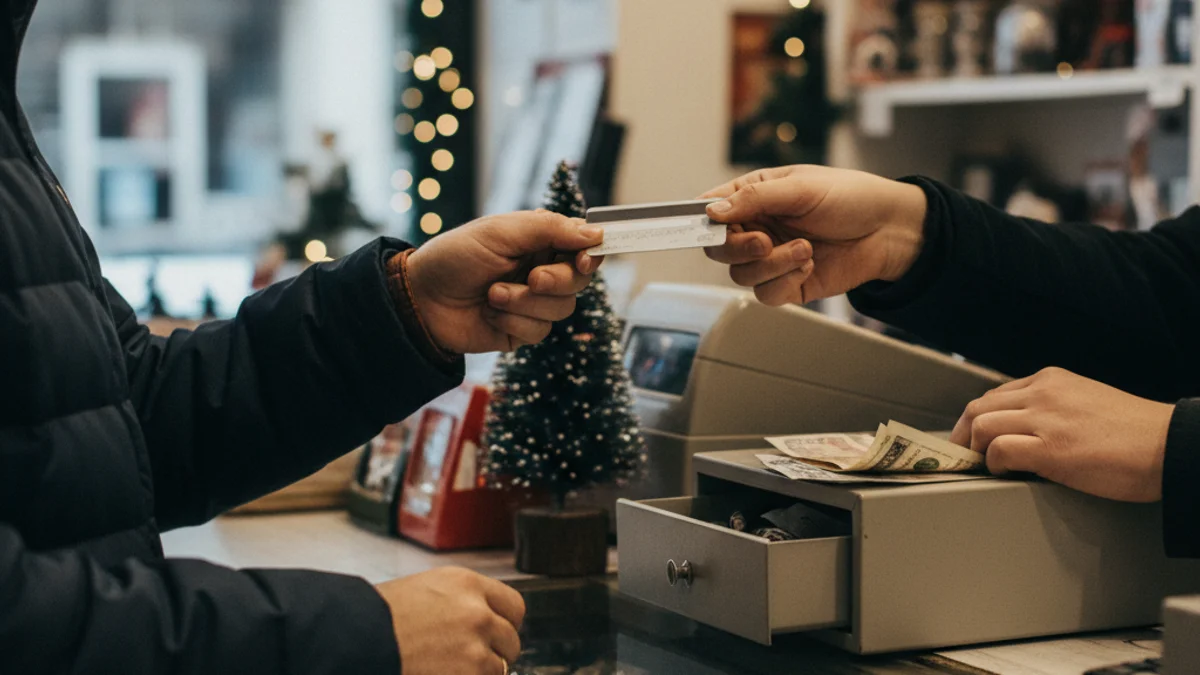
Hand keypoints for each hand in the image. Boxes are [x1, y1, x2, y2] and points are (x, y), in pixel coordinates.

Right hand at [376, 567, 524, 674]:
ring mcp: (474, 647)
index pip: (514, 606)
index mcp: (467, 584)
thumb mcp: (427, 589)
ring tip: (451, 666)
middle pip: (511, 639)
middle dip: (495, 651)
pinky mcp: (469, 673)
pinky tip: (446, 673)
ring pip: (499, 667)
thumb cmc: (379, 616)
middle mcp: (477, 612)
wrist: (355, 639)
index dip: (505, 623)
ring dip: (481, 671)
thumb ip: (462, 600)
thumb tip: (485, 617)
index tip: (497, 632)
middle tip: (469, 656)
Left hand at [406, 211, 602, 352]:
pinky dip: (514, 321)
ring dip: (526, 302)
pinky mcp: (522, 330)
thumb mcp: (501, 232)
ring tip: (493, 295)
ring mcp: (533, 303)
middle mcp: (542, 270)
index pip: (583, 245)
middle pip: (580, 280)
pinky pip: (540, 330)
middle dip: (558, 280)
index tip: (586, 258)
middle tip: (533, 278)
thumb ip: (549, 229)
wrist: (421, 299)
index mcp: (540, 241)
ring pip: (562, 308)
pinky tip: (489, 313)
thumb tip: (595, 234)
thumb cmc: (456, 257)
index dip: (592, 252)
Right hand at [701, 165, 927, 305]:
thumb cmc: (851, 197)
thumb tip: (712, 212)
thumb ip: (754, 198)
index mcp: (754, 197)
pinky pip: (765, 294)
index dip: (702, 221)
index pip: (711, 210)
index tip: (707, 227)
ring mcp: (770, 258)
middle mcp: (757, 228)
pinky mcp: (787, 284)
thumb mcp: (801, 188)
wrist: (890, 231)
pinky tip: (809, 264)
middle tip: (764, 242)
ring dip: (772, 265)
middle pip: (718, 248)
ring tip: (805, 250)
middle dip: (738, 248)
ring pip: (740, 274)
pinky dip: (785, 281)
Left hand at [950, 367, 1174, 501]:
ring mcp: (1045, 419)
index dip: (976, 419)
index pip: (994, 395)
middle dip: (963, 435)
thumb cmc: (1133, 433)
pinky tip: (1003, 473)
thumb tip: (1020, 428)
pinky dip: (993, 464)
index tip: (970, 438)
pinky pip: (999, 451)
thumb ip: (1051, 407)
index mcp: (1050, 380)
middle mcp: (1043, 393)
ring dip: (974, 450)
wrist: (1170, 446)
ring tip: (982, 467)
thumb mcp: (1084, 402)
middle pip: (978, 408)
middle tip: (963, 457)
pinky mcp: (1051, 448)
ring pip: (982, 426)